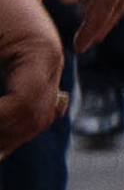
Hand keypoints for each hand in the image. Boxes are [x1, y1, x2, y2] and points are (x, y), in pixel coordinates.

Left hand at [0, 0, 59, 151]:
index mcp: (41, 54)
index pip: (22, 106)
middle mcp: (52, 63)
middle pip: (35, 116)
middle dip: (5, 135)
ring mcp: (50, 65)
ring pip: (40, 115)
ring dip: (13, 134)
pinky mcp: (40, 66)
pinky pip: (42, 104)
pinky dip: (23, 123)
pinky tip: (9, 134)